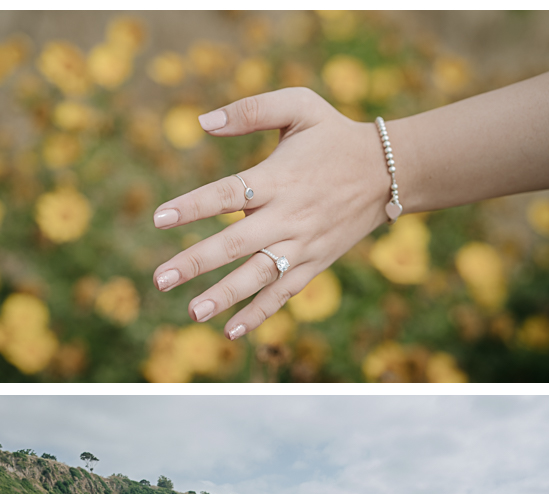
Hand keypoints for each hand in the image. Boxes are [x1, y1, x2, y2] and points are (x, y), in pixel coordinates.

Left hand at [152, 87, 389, 339]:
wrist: (389, 173)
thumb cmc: (335, 136)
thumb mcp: (300, 106)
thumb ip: (251, 110)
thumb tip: (201, 122)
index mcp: (279, 178)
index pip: (228, 194)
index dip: (194, 206)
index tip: (159, 218)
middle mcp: (289, 217)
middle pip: (236, 243)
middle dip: (196, 261)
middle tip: (160, 279)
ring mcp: (302, 245)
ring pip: (258, 276)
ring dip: (225, 296)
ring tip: (193, 313)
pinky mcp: (313, 265)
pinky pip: (283, 294)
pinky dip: (259, 314)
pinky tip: (231, 332)